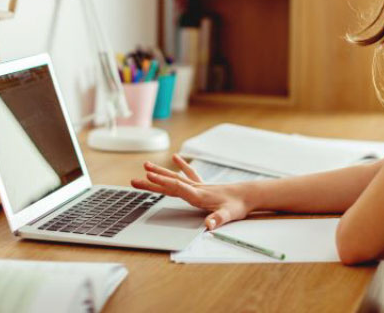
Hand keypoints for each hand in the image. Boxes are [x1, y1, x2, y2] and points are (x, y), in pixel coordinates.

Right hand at [131, 154, 251, 229]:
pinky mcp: (203, 185)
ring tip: (146, 166)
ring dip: (160, 172)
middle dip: (153, 180)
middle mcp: (196, 188)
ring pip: (175, 177)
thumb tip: (209, 225)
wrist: (249, 194)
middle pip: (170, 182)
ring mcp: (199, 185)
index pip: (177, 187)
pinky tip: (176, 157)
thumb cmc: (238, 205)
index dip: (161, 182)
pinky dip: (182, 166)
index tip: (147, 178)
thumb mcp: (229, 215)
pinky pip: (189, 174)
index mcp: (199, 195)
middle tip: (135, 178)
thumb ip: (218, 219)